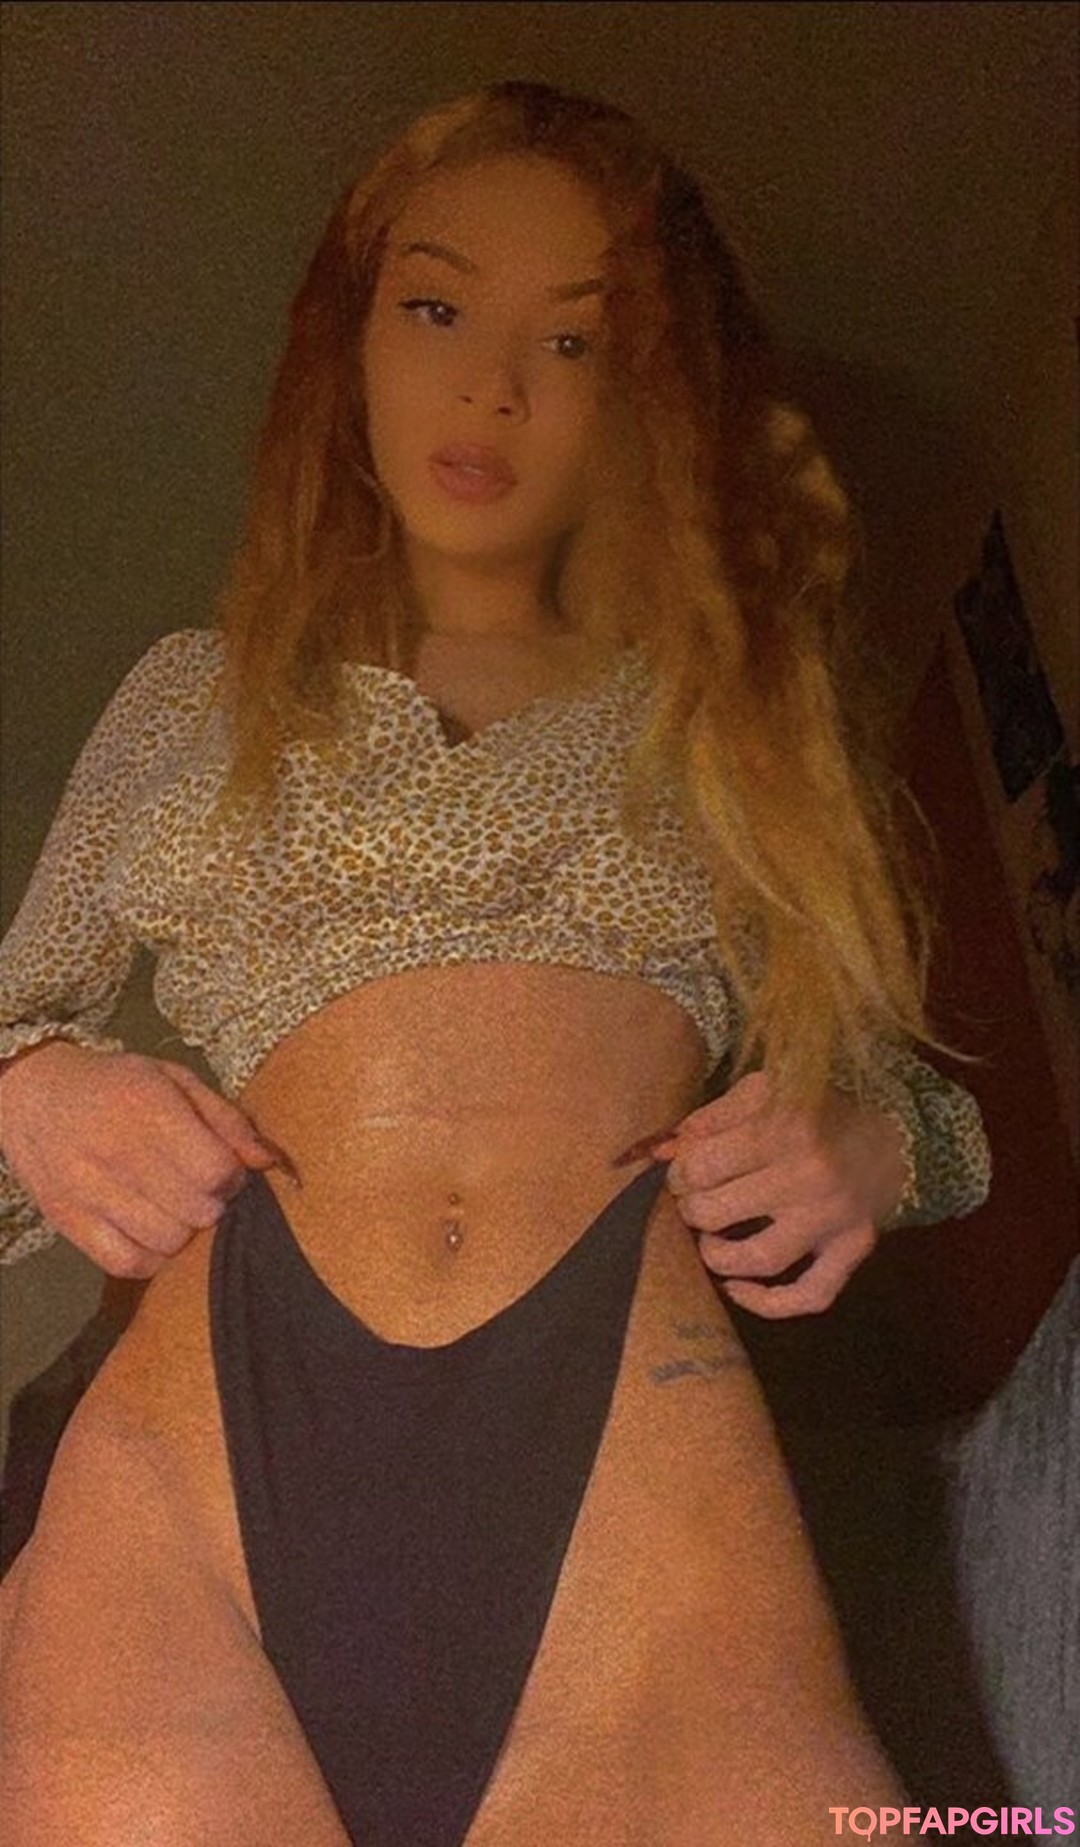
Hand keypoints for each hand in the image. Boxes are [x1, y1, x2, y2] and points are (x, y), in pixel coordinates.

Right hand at [0, 1041, 292, 1277]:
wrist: (33, 1095)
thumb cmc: (117, 1085)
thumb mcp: (174, 1081)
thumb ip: (225, 1119)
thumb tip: (270, 1161)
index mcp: (147, 1108)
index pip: (214, 1170)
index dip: (231, 1176)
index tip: (223, 1169)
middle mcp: (116, 1151)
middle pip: (197, 1211)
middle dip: (211, 1203)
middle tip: (197, 1188)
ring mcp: (88, 1191)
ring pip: (167, 1241)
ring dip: (183, 1229)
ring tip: (173, 1206)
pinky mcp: (68, 1222)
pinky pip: (127, 1263)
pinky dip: (150, 1256)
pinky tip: (149, 1230)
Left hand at [651, 1071, 910, 1318]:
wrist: (895, 1128)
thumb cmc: (818, 1106)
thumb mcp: (764, 1091)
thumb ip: (711, 1118)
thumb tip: (663, 1151)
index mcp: (783, 1127)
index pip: (702, 1165)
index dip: (680, 1172)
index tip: (684, 1171)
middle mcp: (810, 1176)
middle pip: (718, 1211)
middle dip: (692, 1209)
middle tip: (693, 1201)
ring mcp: (835, 1218)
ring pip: (760, 1258)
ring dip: (718, 1256)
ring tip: (710, 1239)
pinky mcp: (855, 1247)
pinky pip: (812, 1294)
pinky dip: (769, 1303)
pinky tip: (736, 1289)